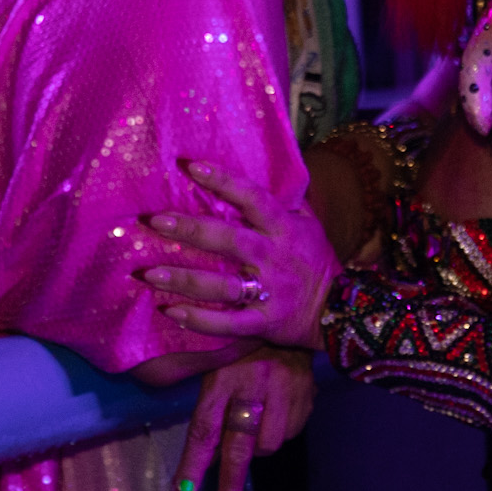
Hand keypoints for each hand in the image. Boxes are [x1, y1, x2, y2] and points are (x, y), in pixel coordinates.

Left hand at [143, 160, 339, 348]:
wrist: (341, 312)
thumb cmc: (317, 262)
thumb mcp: (310, 225)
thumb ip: (288, 202)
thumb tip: (271, 170)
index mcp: (284, 228)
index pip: (252, 198)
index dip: (224, 181)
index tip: (191, 167)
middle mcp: (274, 256)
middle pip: (229, 239)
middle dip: (191, 230)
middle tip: (156, 221)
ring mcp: (269, 291)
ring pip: (222, 284)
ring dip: (185, 279)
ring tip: (150, 273)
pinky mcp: (264, 322)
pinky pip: (229, 323)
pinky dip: (201, 320)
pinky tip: (172, 312)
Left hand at [169, 346, 314, 490]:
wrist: (286, 313)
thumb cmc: (237, 343)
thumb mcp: (212, 362)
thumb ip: (201, 400)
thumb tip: (188, 437)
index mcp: (223, 377)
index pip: (203, 433)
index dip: (190, 473)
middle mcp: (254, 386)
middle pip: (238, 452)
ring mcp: (285, 393)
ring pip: (266, 447)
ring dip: (256, 446)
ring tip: (253, 418)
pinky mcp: (306, 399)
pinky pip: (288, 435)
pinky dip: (277, 431)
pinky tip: (274, 409)